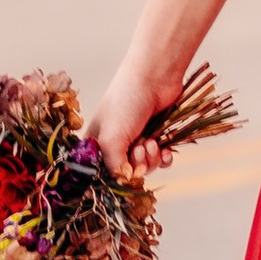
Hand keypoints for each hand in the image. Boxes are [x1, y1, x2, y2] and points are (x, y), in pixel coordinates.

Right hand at [83, 51, 186, 184]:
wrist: (156, 77)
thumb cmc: (126, 102)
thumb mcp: (111, 138)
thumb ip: (113, 166)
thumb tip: (124, 182)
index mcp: (95, 144)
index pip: (99, 174)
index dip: (113, 177)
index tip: (121, 171)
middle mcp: (114, 144)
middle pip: (125, 173)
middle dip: (136, 166)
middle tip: (139, 149)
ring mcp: (136, 140)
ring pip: (144, 168)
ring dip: (151, 160)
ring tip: (152, 142)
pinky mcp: (156, 136)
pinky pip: (160, 161)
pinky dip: (163, 158)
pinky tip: (165, 150)